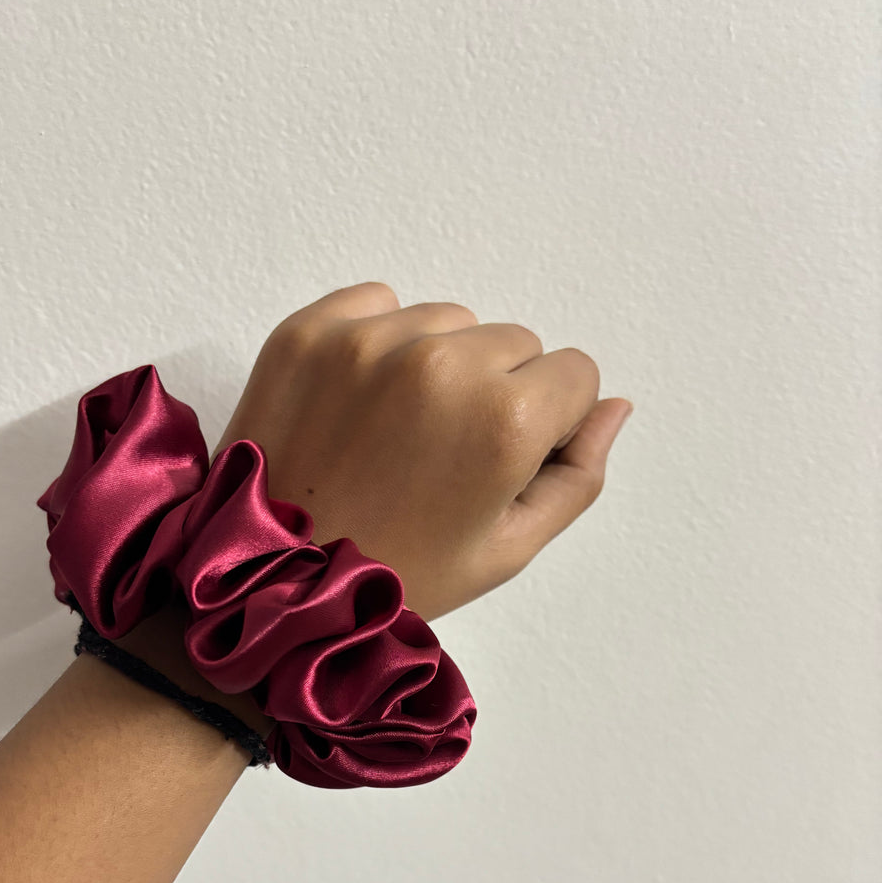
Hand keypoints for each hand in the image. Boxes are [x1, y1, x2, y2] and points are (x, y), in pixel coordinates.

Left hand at [215, 281, 632, 621]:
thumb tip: (613, 408)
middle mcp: (441, 363)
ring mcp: (367, 341)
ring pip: (449, 320)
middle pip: (514, 342)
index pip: (575, 374)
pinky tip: (358, 406)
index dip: (546, 425)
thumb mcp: (507, 549)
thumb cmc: (397, 575)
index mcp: (504, 419)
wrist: (269, 580)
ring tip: (393, 435)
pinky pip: (379, 302)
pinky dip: (378, 341)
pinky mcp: (309, 330)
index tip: (496, 466)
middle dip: (494, 391)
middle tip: (439, 458)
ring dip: (438, 364)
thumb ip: (577, 476)